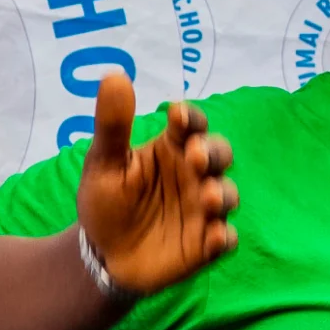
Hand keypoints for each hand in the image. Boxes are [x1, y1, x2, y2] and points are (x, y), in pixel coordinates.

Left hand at [74, 74, 236, 298]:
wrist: (102, 253)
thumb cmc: (106, 201)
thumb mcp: (103, 163)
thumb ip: (112, 125)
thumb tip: (114, 75)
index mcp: (171, 149)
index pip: (191, 124)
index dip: (191, 118)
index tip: (177, 115)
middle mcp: (194, 174)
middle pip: (219, 154)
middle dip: (213, 153)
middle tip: (195, 157)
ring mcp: (203, 209)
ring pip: (228, 195)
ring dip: (221, 194)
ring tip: (206, 198)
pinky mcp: (206, 243)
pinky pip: (225, 239)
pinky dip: (222, 237)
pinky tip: (213, 237)